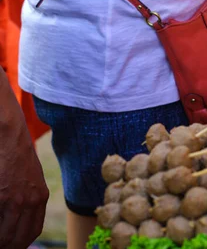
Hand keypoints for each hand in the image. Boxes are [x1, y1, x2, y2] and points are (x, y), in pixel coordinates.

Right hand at [0, 70, 48, 248]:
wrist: (9, 134)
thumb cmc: (14, 154)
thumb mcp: (27, 177)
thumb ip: (26, 198)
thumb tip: (15, 221)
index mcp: (39, 196)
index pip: (31, 232)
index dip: (19, 243)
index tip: (10, 245)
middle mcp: (31, 200)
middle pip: (18, 239)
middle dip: (6, 244)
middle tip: (1, 243)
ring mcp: (15, 199)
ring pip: (4, 236)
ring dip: (0, 239)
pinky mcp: (2, 195)